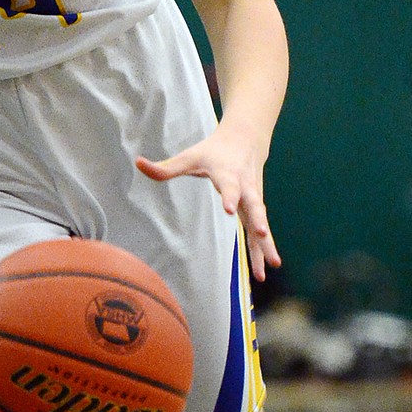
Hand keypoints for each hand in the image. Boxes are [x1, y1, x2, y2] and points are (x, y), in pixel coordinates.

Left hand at [136, 128, 280, 280]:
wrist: (246, 139)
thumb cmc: (214, 150)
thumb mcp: (190, 156)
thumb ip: (166, 166)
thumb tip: (137, 163)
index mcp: (228, 174)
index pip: (228, 186)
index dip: (228, 196)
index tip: (228, 209)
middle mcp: (245, 187)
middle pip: (253, 205)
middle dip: (259, 220)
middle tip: (262, 234)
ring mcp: (254, 199)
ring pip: (262, 222)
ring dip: (267, 244)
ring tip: (273, 265)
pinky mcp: (256, 209)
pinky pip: (261, 233)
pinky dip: (264, 250)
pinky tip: (264, 272)